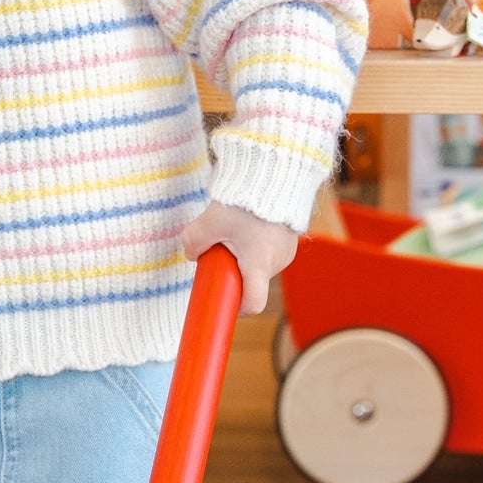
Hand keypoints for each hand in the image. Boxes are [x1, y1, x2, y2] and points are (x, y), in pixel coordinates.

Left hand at [178, 203, 297, 314]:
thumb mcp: (208, 223)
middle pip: (251, 281)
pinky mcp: (290, 238)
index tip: (225, 302)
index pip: (253, 304)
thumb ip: (193, 242)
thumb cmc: (243, 201)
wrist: (274, 172)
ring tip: (237, 228)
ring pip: (258, 264)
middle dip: (233, 271)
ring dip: (244, 255)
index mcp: (259, 265)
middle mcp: (277, 262)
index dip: (236, 309)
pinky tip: (249, 223)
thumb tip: (193, 255)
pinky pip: (268, 250)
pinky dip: (256, 243)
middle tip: (220, 249)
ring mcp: (287, 251)